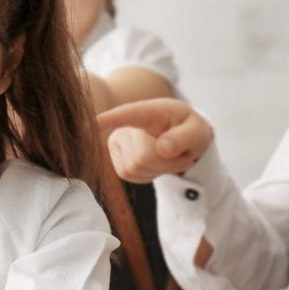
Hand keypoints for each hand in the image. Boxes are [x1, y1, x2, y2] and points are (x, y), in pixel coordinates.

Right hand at [96, 97, 212, 182]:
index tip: (91, 123)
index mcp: (146, 112)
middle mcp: (125, 126)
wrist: (182, 138)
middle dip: (168, 162)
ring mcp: (117, 144)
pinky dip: (152, 176)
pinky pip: (133, 177)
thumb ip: (185, 137)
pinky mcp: (118, 162)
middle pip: (143, 156)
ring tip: (171, 157)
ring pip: (137, 169)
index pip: (124, 115)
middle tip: (183, 155)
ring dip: (161, 170)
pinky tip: (159, 165)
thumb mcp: (197, 130)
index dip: (107, 120)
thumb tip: (163, 148)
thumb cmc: (189, 129)